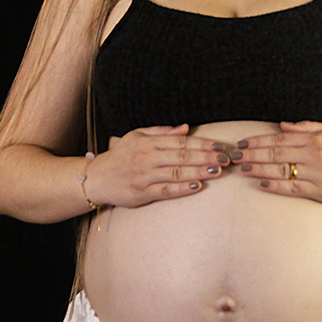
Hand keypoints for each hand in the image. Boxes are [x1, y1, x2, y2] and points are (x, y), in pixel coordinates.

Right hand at [85, 124, 228, 207]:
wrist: (95, 178)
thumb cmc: (119, 157)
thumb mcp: (136, 137)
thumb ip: (161, 132)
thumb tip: (185, 128)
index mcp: (148, 142)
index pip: (181, 142)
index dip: (203, 143)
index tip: (220, 145)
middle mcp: (147, 157)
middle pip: (182, 156)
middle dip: (206, 156)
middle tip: (226, 158)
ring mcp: (144, 176)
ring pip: (176, 172)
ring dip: (199, 171)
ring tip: (218, 171)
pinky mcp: (141, 193)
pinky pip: (166, 190)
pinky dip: (182, 189)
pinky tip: (198, 186)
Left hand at [234, 121, 321, 205]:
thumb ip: (306, 127)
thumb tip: (282, 125)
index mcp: (315, 139)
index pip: (280, 138)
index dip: (259, 140)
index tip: (243, 143)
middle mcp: (314, 154)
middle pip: (276, 153)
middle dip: (253, 154)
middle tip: (235, 156)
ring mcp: (315, 173)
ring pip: (281, 170)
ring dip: (258, 169)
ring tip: (242, 169)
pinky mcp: (318, 191)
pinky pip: (292, 188)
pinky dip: (275, 186)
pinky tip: (261, 184)